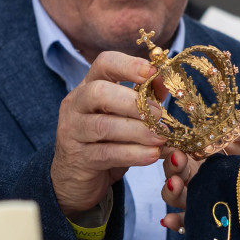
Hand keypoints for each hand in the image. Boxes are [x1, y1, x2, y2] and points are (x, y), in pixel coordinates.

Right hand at [51, 52, 168, 214]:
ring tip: (161, 138)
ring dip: (137, 131)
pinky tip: (152, 155)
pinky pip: (106, 153)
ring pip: (103, 126)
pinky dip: (133, 154)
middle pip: (99, 92)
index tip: (152, 73)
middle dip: (133, 102)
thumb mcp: (124, 116)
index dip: (129, 64)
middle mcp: (76, 104)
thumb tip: (166, 82)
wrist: (77, 176)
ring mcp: (72, 131)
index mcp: (89, 86)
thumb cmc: (106, 140)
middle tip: (159, 114)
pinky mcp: (78, 158)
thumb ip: (145, 98)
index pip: (104, 63)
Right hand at [160, 101, 239, 232]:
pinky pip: (183, 221)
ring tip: (176, 185)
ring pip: (174, 194)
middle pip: (172, 169)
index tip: (172, 138)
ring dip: (171, 190)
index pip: (178, 145)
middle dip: (172, 165)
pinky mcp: (200, 216)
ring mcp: (195, 196)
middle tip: (178, 159)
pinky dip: (174, 221)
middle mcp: (192, 173)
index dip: (171, 141)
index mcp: (200, 152)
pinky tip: (169, 221)